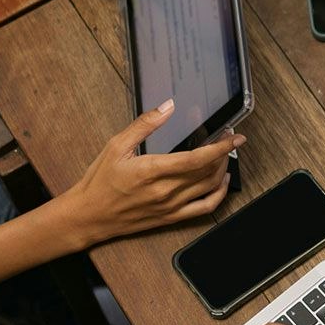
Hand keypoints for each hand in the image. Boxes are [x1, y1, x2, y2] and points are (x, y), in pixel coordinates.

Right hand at [60, 101, 240, 246]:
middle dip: (223, 153)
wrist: (89, 216)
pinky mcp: (171, 218)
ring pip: (209, 188)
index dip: (221, 147)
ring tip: (223, 155)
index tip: (235, 137)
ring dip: (222, 169)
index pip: (197, 159)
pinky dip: (219, 194)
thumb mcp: (117, 146)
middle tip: (226, 138)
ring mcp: (170, 207)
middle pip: (208, 171)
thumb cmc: (99, 182)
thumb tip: (167, 106)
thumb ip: (145, 124)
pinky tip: (220, 181)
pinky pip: (204, 208)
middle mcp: (165, 191)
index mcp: (152, 171)